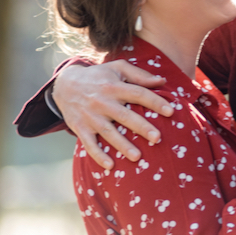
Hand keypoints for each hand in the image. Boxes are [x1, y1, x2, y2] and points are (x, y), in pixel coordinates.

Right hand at [54, 60, 172, 168]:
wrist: (64, 84)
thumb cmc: (98, 77)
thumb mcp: (117, 68)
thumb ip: (139, 74)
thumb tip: (162, 81)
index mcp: (114, 87)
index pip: (137, 93)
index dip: (154, 102)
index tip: (171, 112)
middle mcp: (102, 101)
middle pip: (124, 115)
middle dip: (141, 127)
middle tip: (158, 138)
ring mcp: (90, 116)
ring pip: (108, 132)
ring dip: (122, 145)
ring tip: (137, 157)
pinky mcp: (79, 127)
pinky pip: (89, 143)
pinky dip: (98, 155)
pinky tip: (110, 166)